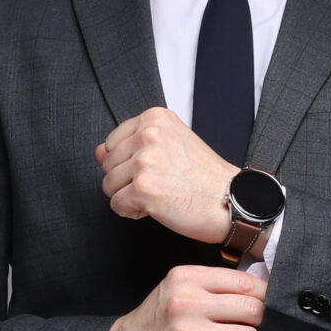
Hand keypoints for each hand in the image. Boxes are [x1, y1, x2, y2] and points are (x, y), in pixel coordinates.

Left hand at [95, 107, 236, 243]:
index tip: (156, 170)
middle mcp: (148, 134)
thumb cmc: (205, 177)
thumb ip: (131, 145)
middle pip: (108, 164)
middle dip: (127, 181)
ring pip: (109, 186)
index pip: (113, 142)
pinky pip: (116, 205)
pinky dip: (132, 212)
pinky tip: (157, 208)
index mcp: (154, 117)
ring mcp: (145, 160)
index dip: (129, 164)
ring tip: (160, 196)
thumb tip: (97, 152)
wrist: (234, 201)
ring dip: (130, 197)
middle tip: (161, 185)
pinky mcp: (143, 188)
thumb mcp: (170, 145)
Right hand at [97, 265, 265, 330]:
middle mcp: (186, 303)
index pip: (245, 282)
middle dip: (259, 324)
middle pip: (253, 309)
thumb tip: (261, 289)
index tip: (257, 307)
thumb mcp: (176, 289)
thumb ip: (212, 285)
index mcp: (186, 279)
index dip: (262, 297)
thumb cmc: (157, 322)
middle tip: (249, 330)